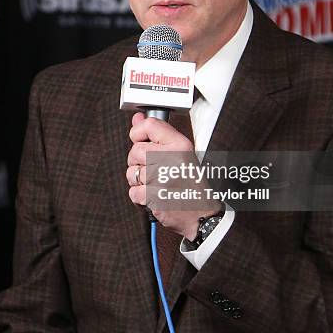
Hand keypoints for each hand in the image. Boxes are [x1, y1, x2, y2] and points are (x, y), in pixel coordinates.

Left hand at [126, 112, 221, 238]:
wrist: (201, 213)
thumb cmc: (191, 182)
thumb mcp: (180, 152)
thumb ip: (157, 134)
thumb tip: (137, 119)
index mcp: (180, 144)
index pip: (149, 125)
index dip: (138, 132)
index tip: (141, 140)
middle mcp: (171, 158)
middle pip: (135, 150)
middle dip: (139, 162)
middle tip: (155, 169)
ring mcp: (161, 178)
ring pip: (131, 172)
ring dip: (139, 181)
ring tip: (156, 183)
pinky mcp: (154, 197)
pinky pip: (133, 191)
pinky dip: (140, 197)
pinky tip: (154, 195)